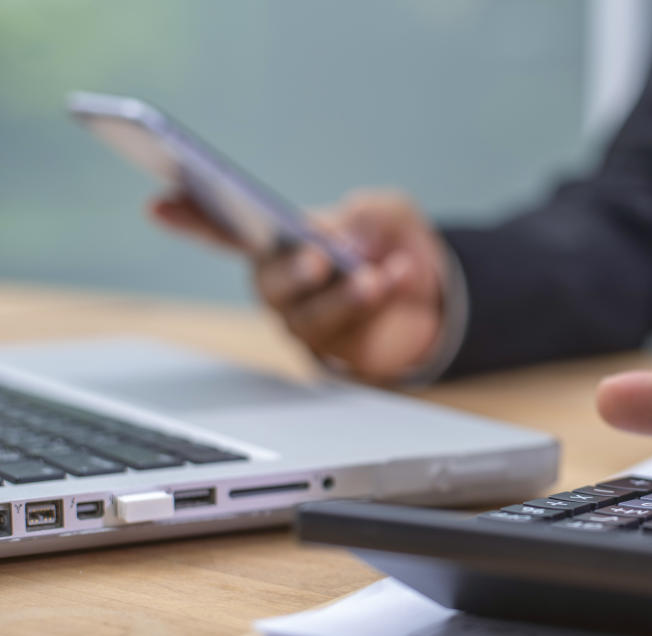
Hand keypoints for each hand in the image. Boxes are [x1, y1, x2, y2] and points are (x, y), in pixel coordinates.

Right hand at [150, 189, 448, 382]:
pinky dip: (374, 305)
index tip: (158, 203)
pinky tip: (396, 279)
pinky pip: (348, 334)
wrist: (431, 298)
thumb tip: (350, 232)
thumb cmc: (389, 244)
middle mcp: (279, 286)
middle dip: (294, 270)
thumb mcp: (388, 213)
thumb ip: (370, 212)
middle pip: (271, 282)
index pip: (223, 231)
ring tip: (376, 276)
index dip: (191, 219)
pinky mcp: (337, 352)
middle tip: (320, 258)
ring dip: (347, 294)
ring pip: (313, 315)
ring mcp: (305, 323)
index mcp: (274, 242)